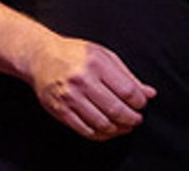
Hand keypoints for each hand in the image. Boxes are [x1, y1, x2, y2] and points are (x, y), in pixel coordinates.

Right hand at [26, 35, 155, 140]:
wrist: (39, 56)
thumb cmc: (73, 54)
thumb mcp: (103, 55)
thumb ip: (127, 75)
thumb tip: (149, 93)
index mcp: (95, 63)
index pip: (128, 91)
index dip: (140, 102)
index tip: (141, 104)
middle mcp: (81, 80)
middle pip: (117, 110)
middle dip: (132, 119)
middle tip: (136, 118)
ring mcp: (69, 96)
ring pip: (103, 124)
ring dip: (119, 129)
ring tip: (124, 125)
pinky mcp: (60, 110)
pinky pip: (86, 130)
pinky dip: (102, 134)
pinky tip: (108, 129)